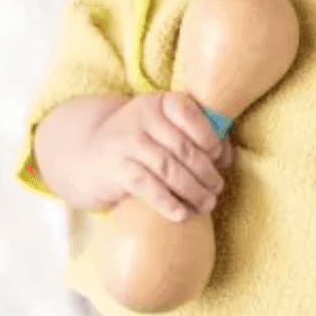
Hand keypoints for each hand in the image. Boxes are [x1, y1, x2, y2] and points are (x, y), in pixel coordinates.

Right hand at [86, 92, 233, 221]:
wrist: (87, 153)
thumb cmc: (141, 140)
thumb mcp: (166, 127)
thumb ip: (199, 134)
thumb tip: (227, 157)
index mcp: (159, 102)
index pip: (190, 113)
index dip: (209, 136)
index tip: (219, 157)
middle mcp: (141, 117)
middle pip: (183, 147)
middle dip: (206, 172)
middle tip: (218, 188)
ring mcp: (127, 143)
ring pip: (169, 169)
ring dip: (193, 191)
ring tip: (207, 203)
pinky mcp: (116, 170)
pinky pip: (149, 187)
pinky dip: (169, 203)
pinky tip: (183, 214)